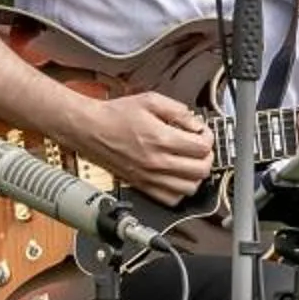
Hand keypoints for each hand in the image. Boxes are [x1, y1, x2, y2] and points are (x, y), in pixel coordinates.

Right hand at [89, 90, 215, 201]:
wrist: (90, 129)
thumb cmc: (115, 115)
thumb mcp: (150, 100)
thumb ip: (177, 110)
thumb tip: (195, 123)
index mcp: (161, 138)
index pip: (202, 147)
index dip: (208, 138)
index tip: (202, 133)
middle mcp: (157, 161)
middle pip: (201, 170)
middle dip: (207, 157)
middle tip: (200, 148)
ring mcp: (150, 177)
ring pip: (190, 188)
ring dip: (196, 176)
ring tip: (190, 163)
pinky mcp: (142, 186)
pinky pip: (171, 199)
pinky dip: (180, 191)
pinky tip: (177, 177)